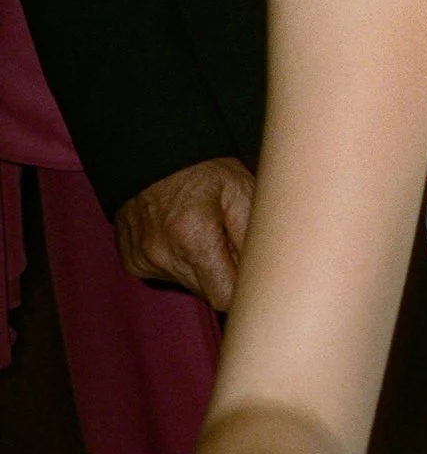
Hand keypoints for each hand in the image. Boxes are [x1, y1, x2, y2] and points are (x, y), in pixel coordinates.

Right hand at [116, 156, 253, 309]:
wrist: (155, 156)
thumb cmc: (205, 172)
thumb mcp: (242, 192)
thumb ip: (253, 239)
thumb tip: (267, 276)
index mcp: (193, 239)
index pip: (225, 297)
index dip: (243, 290)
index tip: (254, 275)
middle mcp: (162, 256)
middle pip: (207, 293)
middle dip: (225, 274)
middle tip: (229, 240)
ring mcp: (143, 261)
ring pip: (189, 285)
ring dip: (204, 268)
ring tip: (205, 232)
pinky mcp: (133, 262)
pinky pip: (167, 275)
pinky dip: (181, 262)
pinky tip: (184, 235)